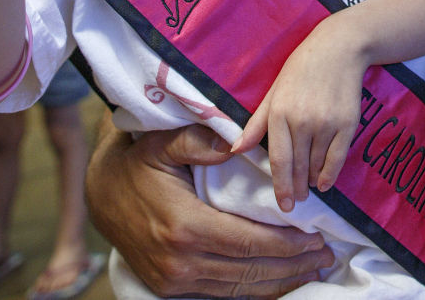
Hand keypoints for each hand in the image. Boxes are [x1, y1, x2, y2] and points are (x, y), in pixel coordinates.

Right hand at [85, 120, 334, 296]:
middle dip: (293, 266)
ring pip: (239, 289)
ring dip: (280, 282)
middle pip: (250, 271)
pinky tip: (277, 281)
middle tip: (325, 255)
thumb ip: (198, 142)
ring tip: (311, 269)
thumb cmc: (138, 162)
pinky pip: (221, 295)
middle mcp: (180, 262)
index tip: (316, 237)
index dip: (288, 245)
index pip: (250, 244)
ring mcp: (173, 280)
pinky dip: (253, 291)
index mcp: (184, 226)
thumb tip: (234, 142)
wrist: (99, 194)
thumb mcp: (163, 142)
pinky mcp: (169, 289)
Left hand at [232, 20, 366, 211]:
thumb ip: (256, 124)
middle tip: (294, 202)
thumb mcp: (273, 92)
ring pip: (317, 164)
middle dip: (296, 189)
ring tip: (308, 188)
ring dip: (312, 181)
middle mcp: (303, 121)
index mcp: (280, 113)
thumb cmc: (301, 69)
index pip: (279, 160)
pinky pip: (338, 158)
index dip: (280, 186)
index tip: (282, 205)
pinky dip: (331, 174)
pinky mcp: (347, 124)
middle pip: (298, 167)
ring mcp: (326, 123)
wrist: (338, 49)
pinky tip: (325, 182)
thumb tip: (235, 150)